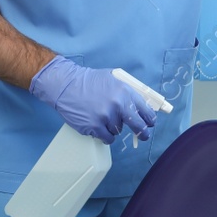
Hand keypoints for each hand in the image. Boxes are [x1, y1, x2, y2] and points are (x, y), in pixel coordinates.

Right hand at [29, 56, 157, 144]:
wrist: (66, 85)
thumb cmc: (90, 81)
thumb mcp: (113, 79)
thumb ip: (128, 92)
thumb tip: (142, 106)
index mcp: (125, 91)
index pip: (146, 110)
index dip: (149, 120)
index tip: (150, 124)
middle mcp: (118, 105)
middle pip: (138, 126)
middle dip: (142, 132)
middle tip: (143, 135)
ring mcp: (106, 117)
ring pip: (119, 131)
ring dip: (114, 128)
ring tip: (103, 117)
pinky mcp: (95, 127)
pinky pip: (108, 138)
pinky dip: (105, 135)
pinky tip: (99, 127)